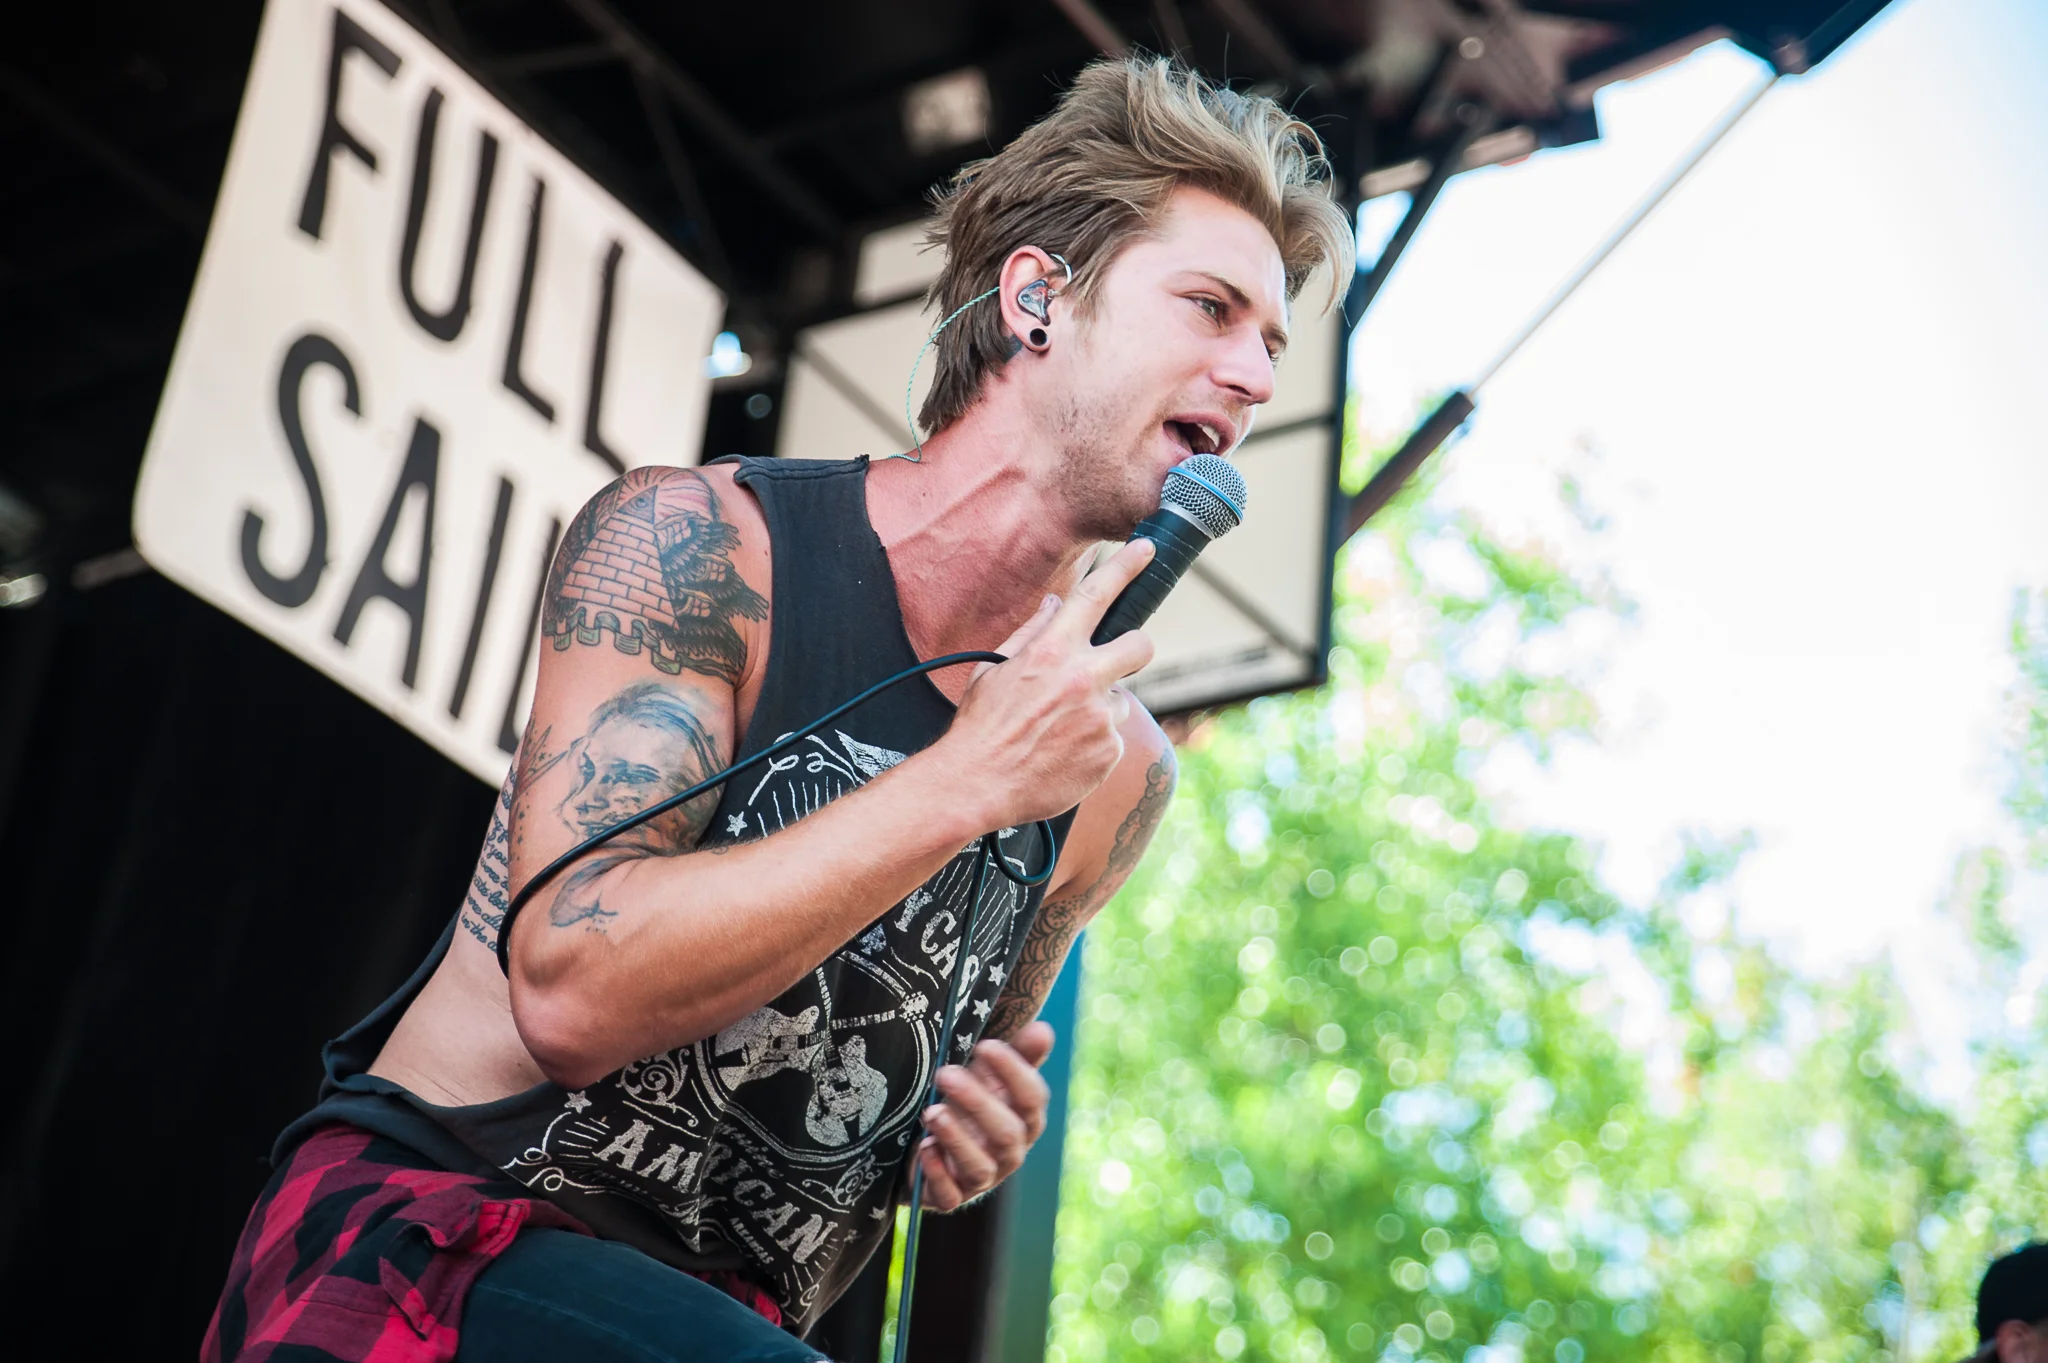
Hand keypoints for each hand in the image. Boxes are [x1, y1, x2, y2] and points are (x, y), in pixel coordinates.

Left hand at [914, 1022, 1054, 1210]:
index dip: (1012, 1072)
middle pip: (1006, 1133)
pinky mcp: (952, 1197)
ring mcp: (983, 1179)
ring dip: (955, 1138)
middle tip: (945, 1074)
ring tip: (931, 1112)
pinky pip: (950, 1195)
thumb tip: (1043, 1029)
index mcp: (1025, 1121)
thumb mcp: (990, 1077)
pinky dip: (937, 1172)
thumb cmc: (970, 1105)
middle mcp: (1010, 1153)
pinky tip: (924, 1148)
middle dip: (976, 1102)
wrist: (934, 1147)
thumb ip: (1017, 1055)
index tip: (984, 1045)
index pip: (1032, 1099)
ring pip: (980, 1167)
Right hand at [942, 540, 1157, 828]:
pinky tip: (1062, 754)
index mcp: (1051, 651)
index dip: (1125, 567)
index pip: (1095, 595)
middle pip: (1140, 646)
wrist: (976, 784)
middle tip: (1115, 664)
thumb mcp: (994, 669)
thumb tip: (1054, 605)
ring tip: (1059, 732)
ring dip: (1098, 711)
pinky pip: (1112, 739)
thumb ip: (1031, 633)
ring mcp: (1100, 717)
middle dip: (1134, 649)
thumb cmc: (980, 727)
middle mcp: (1082, 679)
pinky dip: (1093, 746)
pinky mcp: (1109, 752)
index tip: (1146, 550)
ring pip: (1120, 702)